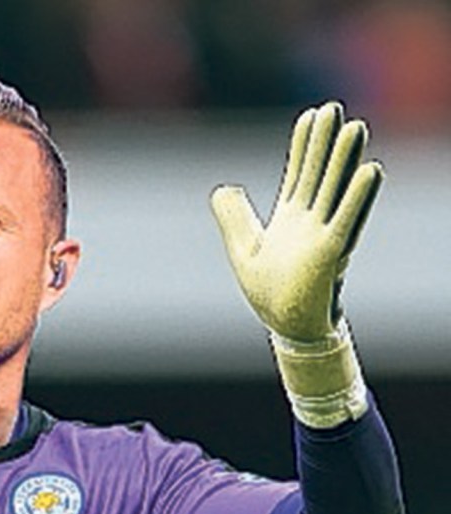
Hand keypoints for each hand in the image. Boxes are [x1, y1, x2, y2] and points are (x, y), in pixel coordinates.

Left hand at [210, 101, 382, 341]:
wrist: (285, 325)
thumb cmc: (269, 291)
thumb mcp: (242, 249)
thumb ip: (233, 217)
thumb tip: (223, 187)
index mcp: (291, 219)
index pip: (299, 173)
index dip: (304, 145)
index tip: (310, 116)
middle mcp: (311, 221)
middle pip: (320, 173)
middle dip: (325, 142)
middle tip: (333, 107)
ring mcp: (323, 235)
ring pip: (336, 190)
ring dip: (345, 160)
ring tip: (355, 127)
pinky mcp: (331, 252)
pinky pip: (347, 219)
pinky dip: (357, 196)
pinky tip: (371, 170)